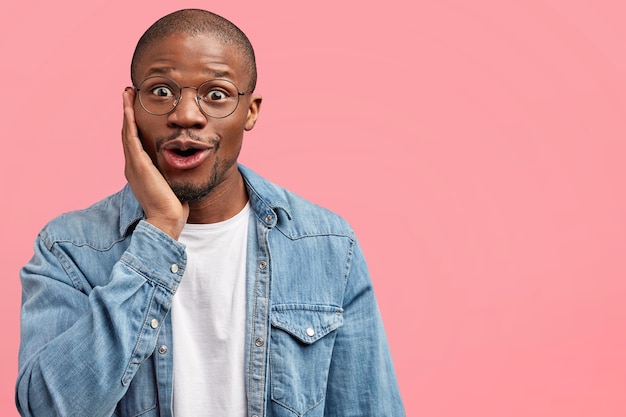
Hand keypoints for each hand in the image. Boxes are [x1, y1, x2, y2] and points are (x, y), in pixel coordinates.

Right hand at [122, 88, 188, 238]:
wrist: (166, 221)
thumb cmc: (174, 207)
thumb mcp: (174, 184)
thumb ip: (174, 174)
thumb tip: (186, 166)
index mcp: (141, 170)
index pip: (137, 141)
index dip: (136, 123)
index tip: (138, 108)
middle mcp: (134, 165)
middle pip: (129, 133)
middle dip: (129, 112)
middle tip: (129, 93)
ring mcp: (134, 165)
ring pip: (127, 132)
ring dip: (127, 111)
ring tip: (127, 93)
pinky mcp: (138, 165)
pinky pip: (131, 138)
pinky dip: (129, 121)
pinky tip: (130, 107)